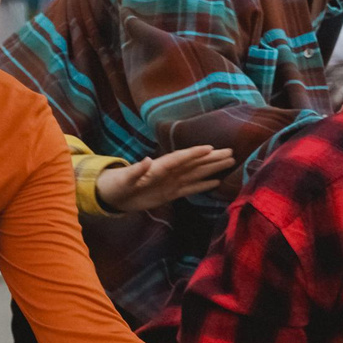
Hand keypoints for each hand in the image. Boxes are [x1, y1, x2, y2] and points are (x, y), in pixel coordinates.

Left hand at [95, 145, 235, 212]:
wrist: (111, 195)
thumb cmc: (116, 185)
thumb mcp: (124, 179)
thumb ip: (136, 170)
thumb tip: (147, 159)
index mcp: (158, 168)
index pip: (180, 158)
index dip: (194, 154)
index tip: (210, 148)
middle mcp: (168, 173)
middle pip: (194, 163)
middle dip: (211, 158)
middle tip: (231, 152)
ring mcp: (171, 182)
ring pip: (196, 173)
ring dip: (212, 168)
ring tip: (229, 161)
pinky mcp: (170, 193)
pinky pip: (191, 188)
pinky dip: (203, 185)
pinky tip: (217, 181)